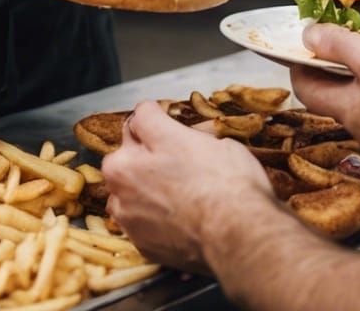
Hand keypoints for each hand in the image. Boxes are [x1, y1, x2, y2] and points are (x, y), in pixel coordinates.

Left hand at [102, 101, 272, 271]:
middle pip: (126, 155)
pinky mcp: (139, 243)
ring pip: (126, 192)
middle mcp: (123, 176)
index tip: (168, 123)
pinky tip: (177, 219)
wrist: (236, 235)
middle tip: (175, 163)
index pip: (142, 116)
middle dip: (143, 155)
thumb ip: (187, 136)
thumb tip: (189, 137)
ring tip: (175, 195)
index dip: (159, 117)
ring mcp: (128, 213)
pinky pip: (139, 223)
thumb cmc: (227, 182)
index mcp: (141, 142)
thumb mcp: (212, 138)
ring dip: (141, 190)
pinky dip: (152, 221)